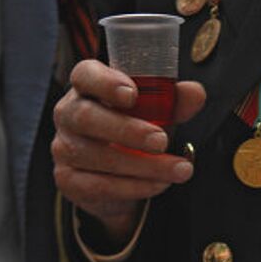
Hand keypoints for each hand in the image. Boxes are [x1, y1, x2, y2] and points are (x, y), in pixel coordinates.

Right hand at [52, 59, 206, 241]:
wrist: (117, 183)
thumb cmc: (132, 137)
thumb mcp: (155, 116)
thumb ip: (173, 102)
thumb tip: (196, 93)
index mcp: (86, 88)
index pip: (84, 75)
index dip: (105, 83)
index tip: (132, 94)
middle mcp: (68, 114)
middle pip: (86, 117)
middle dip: (127, 130)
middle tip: (162, 140)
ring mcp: (64, 148)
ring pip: (98, 157)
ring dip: (143, 165)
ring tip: (179, 170)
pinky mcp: (68, 180)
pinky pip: (100, 185)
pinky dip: (134, 187)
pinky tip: (159, 185)